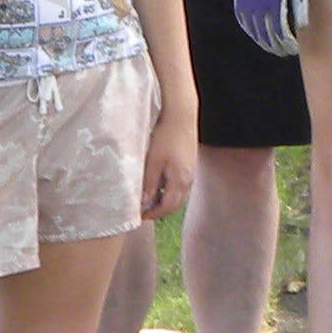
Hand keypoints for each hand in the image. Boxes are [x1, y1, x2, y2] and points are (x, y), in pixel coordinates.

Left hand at [141, 104, 198, 223]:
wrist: (182, 116)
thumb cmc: (166, 136)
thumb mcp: (153, 161)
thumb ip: (149, 183)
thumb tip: (144, 202)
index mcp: (180, 180)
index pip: (167, 207)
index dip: (154, 214)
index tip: (140, 216)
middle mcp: (189, 180)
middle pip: (175, 204)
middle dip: (160, 210)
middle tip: (144, 212)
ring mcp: (191, 172)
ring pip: (178, 195)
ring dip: (164, 200)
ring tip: (149, 199)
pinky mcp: (190, 165)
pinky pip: (180, 185)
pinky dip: (169, 190)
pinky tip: (158, 183)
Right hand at [231, 0, 305, 55]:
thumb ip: (300, 6)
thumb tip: (301, 27)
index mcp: (273, 1)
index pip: (278, 32)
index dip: (284, 44)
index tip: (291, 49)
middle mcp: (257, 2)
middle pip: (264, 32)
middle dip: (273, 45)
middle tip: (281, 52)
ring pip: (251, 26)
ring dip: (260, 38)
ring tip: (268, 45)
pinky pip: (241, 15)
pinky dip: (247, 26)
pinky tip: (252, 31)